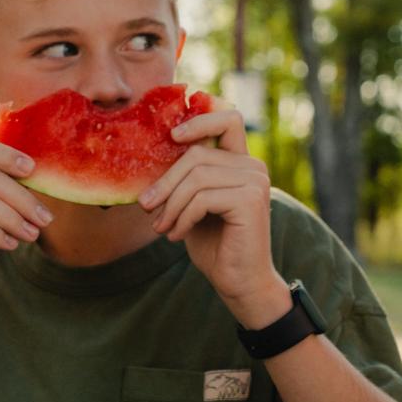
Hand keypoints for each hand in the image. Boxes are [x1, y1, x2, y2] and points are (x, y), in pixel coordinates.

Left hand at [140, 104, 288, 327]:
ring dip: (171, 205)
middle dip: (166, 182)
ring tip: (162, 228)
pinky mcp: (251, 200)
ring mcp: (255, 181)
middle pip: (197, 154)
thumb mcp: (192, 205)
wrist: (239, 283)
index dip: (200, 119)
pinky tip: (176, 235)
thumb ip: (184, 180)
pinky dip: (182, 217)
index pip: (229, 118)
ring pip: (196, 177)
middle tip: (147, 207)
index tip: (173, 137)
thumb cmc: (214, 245)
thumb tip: (147, 157)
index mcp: (241, 162)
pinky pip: (202, 198)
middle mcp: (253, 166)